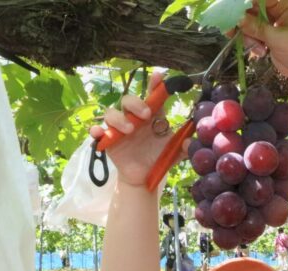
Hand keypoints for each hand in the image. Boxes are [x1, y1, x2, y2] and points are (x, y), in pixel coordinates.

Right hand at [89, 72, 177, 186]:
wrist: (146, 177)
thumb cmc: (159, 157)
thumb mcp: (175, 152)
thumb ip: (185, 146)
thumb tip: (190, 142)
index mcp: (152, 116)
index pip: (152, 96)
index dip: (154, 84)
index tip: (159, 77)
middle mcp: (134, 118)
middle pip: (128, 100)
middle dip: (136, 103)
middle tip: (146, 114)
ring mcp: (119, 128)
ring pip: (111, 113)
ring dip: (119, 118)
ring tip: (130, 130)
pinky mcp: (108, 140)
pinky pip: (97, 131)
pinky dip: (96, 130)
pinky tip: (100, 133)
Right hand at [238, 0, 287, 80]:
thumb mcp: (278, 38)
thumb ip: (256, 27)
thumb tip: (237, 18)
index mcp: (283, 5)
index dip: (246, 3)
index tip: (232, 10)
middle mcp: (277, 12)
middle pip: (252, 11)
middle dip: (244, 22)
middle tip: (231, 31)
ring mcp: (271, 26)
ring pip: (250, 24)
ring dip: (249, 36)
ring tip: (257, 48)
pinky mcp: (267, 38)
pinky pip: (253, 36)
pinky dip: (253, 44)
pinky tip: (261, 53)